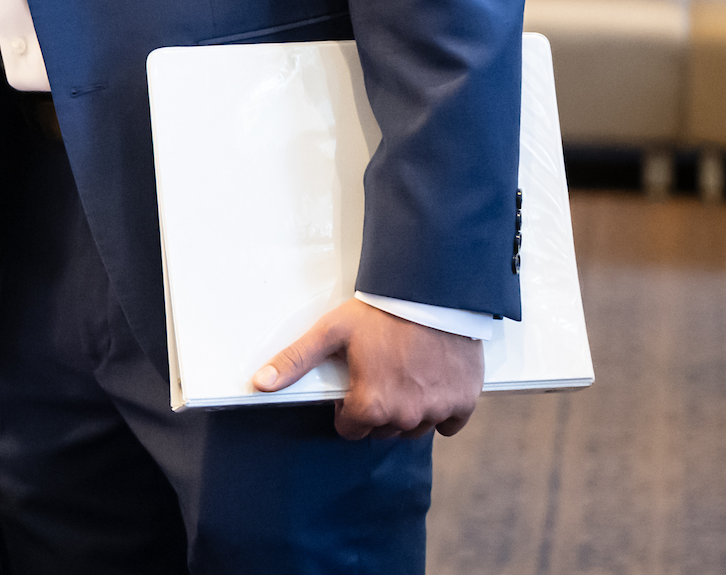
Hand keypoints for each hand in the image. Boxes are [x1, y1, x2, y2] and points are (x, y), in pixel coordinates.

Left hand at [253, 298, 483, 439]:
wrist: (433, 295)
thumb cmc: (380, 313)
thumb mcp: (330, 332)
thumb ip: (295, 361)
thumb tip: (261, 383)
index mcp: (371, 405)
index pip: (350, 430)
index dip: (348, 409)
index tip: (354, 386)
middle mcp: (405, 416)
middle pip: (383, 430)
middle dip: (376, 410)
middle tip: (379, 375)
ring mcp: (437, 411)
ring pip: (415, 429)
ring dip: (408, 412)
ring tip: (404, 377)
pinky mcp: (464, 402)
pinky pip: (450, 423)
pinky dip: (442, 410)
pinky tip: (432, 384)